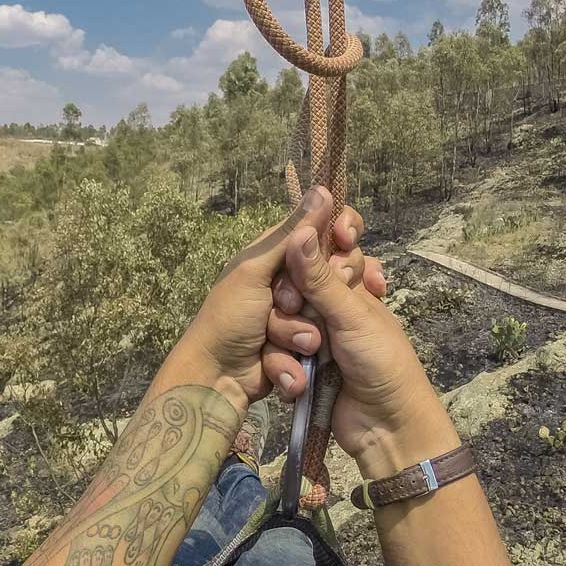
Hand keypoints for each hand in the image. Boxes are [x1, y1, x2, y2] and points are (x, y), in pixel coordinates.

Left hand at [179, 186, 382, 404]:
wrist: (217, 375)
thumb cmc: (229, 317)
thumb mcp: (255, 270)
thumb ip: (290, 234)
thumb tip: (323, 189)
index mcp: (277, 256)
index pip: (321, 233)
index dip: (339, 236)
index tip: (347, 239)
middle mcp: (291, 282)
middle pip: (333, 276)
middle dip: (315, 296)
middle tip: (286, 304)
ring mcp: (298, 316)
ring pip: (327, 315)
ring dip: (301, 332)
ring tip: (276, 340)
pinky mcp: (301, 346)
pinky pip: (318, 345)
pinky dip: (299, 357)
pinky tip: (284, 362)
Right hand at [262, 225, 458, 479]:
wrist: (385, 427)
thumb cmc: (382, 362)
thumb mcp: (352, 315)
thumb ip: (319, 277)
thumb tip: (300, 229)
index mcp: (351, 287)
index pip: (323, 252)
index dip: (310, 243)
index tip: (298, 237)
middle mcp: (329, 307)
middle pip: (290, 286)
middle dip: (291, 299)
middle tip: (293, 307)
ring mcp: (312, 337)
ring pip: (279, 320)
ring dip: (288, 338)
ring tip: (308, 354)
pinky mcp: (298, 365)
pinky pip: (276, 353)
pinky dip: (283, 365)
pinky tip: (296, 378)